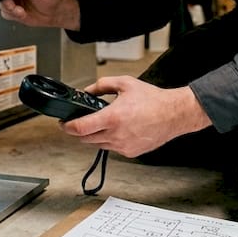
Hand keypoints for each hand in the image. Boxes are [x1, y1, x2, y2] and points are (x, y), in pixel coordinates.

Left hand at [60, 76, 211, 157]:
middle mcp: (116, 135)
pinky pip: (111, 148)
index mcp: (113, 118)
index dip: (67, 126)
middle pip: (85, 139)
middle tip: (78, 122)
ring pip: (97, 145)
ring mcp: (123, 146)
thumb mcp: (125, 84)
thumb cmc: (153, 100)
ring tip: (100, 124)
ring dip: (93, 136)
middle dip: (78, 131)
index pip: (80, 128)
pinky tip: (116, 130)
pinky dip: (108, 140)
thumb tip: (87, 91)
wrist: (174, 115)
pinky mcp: (130, 152)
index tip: (63, 123)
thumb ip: (102, 85)